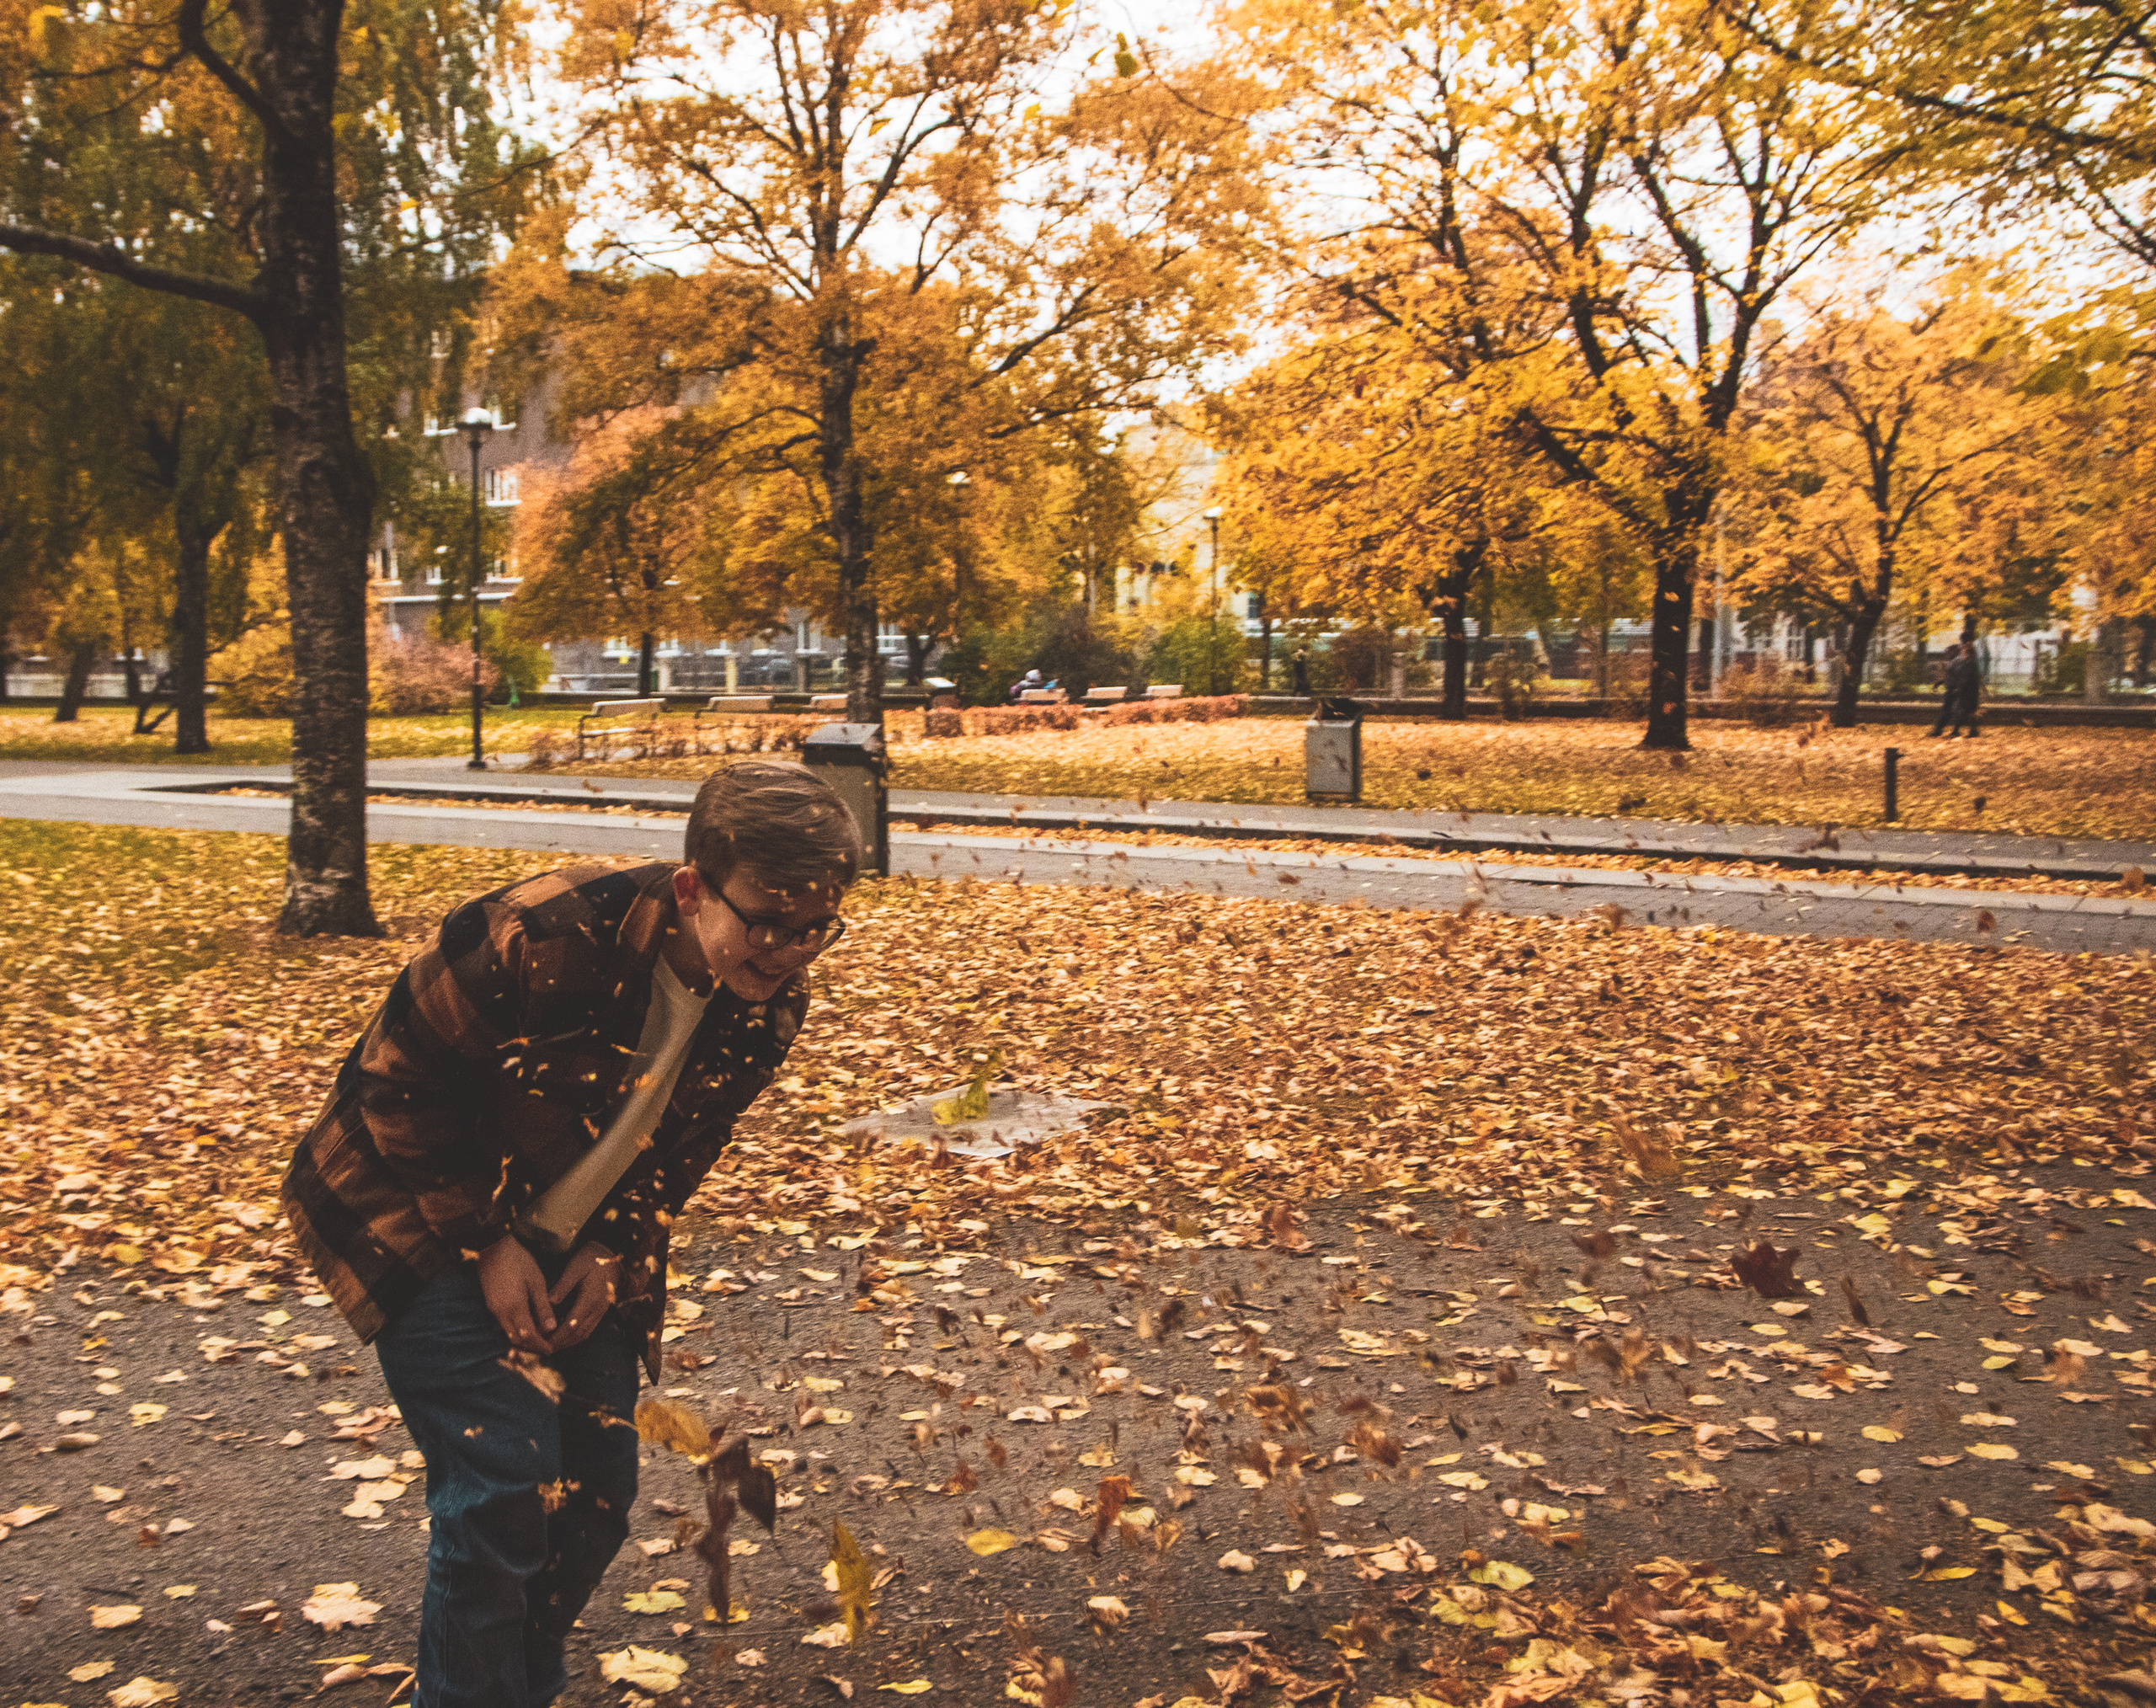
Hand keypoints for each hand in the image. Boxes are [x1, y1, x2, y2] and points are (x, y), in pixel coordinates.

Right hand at [476, 1236, 555, 1354]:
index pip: (528, 1336)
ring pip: (509, 1334)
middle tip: (547, 1346)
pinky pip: (504, 1325)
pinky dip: (516, 1330)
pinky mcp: (491, 1305)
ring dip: (523, 1339)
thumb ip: (543, 1306)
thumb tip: (552, 1328)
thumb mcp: (536, 1281)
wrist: (493, 1248)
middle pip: (516, 1340)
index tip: (551, 1349)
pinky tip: (528, 1324)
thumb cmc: (518, 1261)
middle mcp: (501, 1313)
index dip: (540, 1345)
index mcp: (514, 1307)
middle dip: (532, 1346)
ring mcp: (493, 1309)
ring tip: (540, 1337)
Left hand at [546, 1243, 622, 1352]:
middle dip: (560, 1343)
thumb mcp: (575, 1267)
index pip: (571, 1325)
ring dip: (568, 1343)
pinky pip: (588, 1329)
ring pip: (584, 1334)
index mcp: (589, 1299)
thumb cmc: (592, 1259)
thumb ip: (563, 1286)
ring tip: (552, 1345)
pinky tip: (566, 1337)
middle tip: (543, 1348)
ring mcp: (600, 1311)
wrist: (613, 1256)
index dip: (557, 1336)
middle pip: (577, 1334)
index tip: (543, 1341)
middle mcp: (597, 1309)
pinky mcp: (601, 1310)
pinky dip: (576, 1337)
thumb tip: (549, 1302)